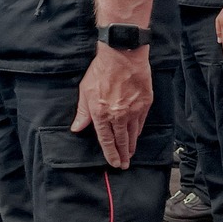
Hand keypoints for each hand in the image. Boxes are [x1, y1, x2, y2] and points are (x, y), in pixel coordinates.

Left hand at [71, 45, 152, 170]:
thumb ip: (82, 112)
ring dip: (131, 146)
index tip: (113, 163)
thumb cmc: (101, 71)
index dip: (110, 153)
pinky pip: (141, 122)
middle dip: (122, 155)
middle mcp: (119, 115)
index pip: (106, 140)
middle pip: (121, 140)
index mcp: (102, 114)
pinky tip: (137, 136)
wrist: (122, 56)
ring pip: (133, 134)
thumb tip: (77, 128)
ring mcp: (134, 110)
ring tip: (131, 154)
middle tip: (124, 165)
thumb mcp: (85, 91)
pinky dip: (139, 131)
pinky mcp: (145, 104)